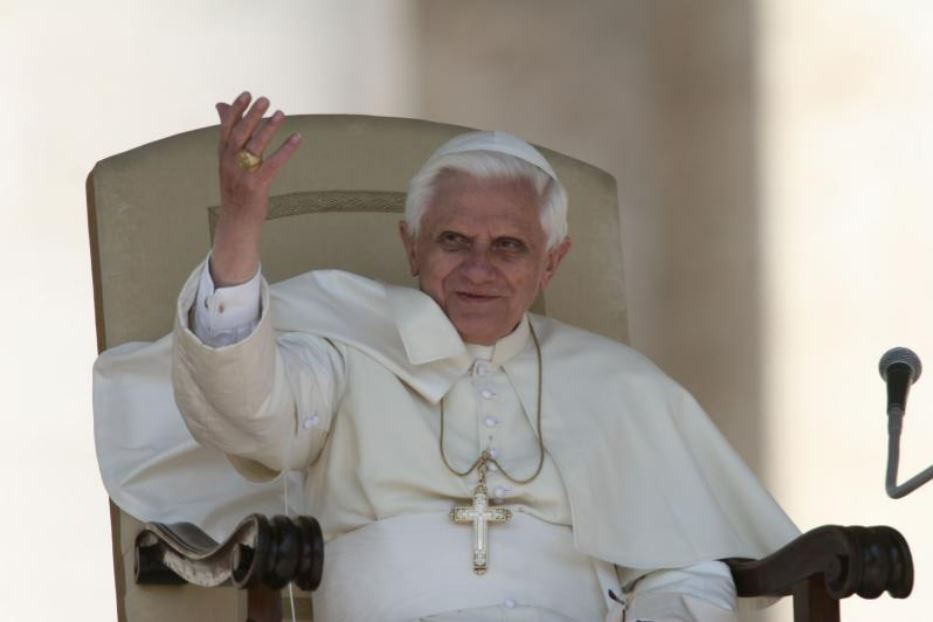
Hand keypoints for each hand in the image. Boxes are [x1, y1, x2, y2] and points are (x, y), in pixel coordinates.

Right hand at [211, 91, 301, 285]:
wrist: (236, 222)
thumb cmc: (235, 189)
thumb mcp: (228, 162)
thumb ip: (228, 135)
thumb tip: (220, 105)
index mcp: (222, 156)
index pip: (227, 127)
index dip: (236, 110)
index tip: (247, 94)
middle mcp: (230, 163)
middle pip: (240, 133)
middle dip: (252, 115)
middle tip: (265, 99)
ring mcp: (243, 174)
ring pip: (255, 146)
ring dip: (269, 128)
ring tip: (281, 114)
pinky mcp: (257, 185)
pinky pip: (274, 163)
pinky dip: (286, 149)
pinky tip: (297, 137)